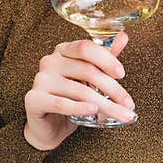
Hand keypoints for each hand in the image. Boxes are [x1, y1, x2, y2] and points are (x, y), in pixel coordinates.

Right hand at [23, 31, 136, 149]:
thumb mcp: (89, 77)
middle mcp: (50, 61)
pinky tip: (94, 111)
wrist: (47, 126)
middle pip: (87, 70)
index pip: (86, 47)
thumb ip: (104, 57)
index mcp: (63, 50)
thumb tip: (123, 36)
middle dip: (113, 89)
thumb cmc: (69, 98)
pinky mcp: (34, 99)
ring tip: (121, 115)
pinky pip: (61, 103)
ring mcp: (40, 80)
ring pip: (79, 90)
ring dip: (105, 105)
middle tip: (128, 104)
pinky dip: (79, 107)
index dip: (106, 59)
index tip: (122, 74)